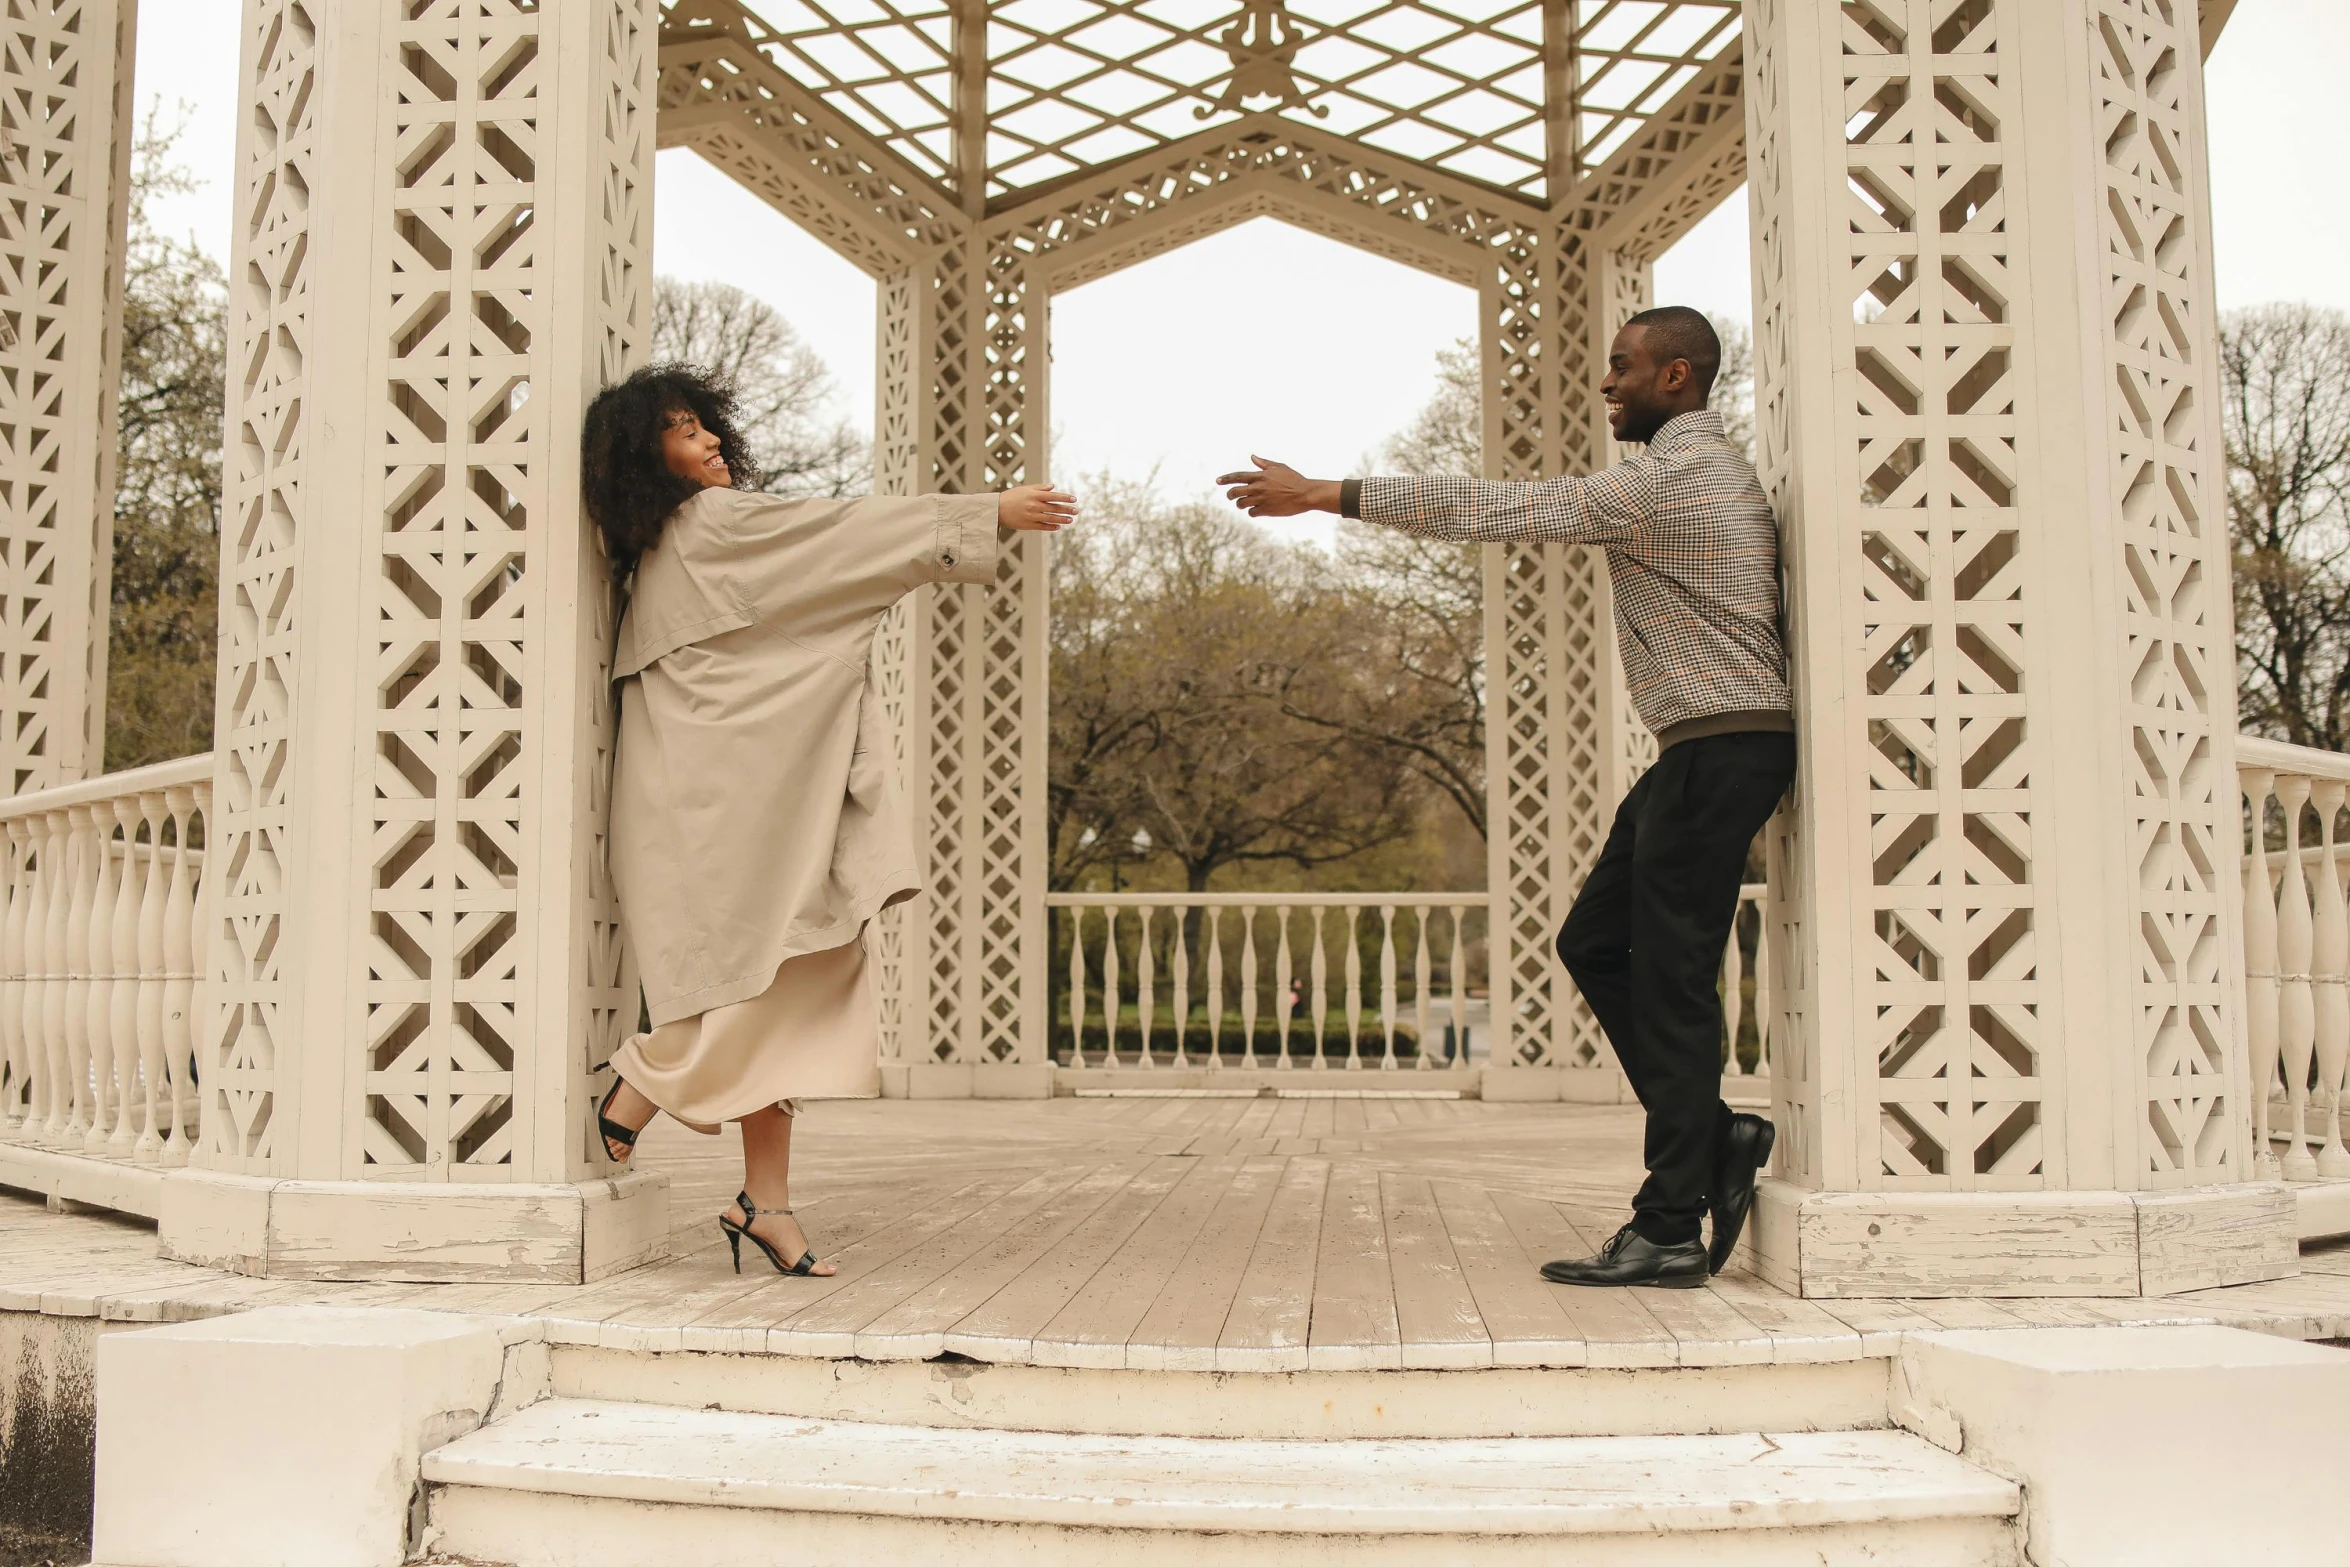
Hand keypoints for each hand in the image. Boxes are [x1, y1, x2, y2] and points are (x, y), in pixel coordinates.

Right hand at [998, 484, 1076, 530]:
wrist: (996, 509)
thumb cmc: (1011, 497)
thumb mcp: (1025, 489)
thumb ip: (1040, 488)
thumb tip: (1053, 487)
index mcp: (1034, 495)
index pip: (1054, 496)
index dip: (1065, 498)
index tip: (1074, 499)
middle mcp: (1034, 506)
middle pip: (1054, 508)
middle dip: (1067, 509)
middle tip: (1076, 511)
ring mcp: (1032, 516)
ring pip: (1051, 518)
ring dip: (1062, 520)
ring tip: (1070, 520)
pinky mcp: (1028, 525)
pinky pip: (1042, 527)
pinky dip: (1051, 527)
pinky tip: (1058, 527)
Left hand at [1217, 457, 1340, 518]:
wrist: (1306, 494)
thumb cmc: (1294, 479)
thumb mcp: (1280, 467)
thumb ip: (1264, 463)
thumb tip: (1252, 456)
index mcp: (1260, 476)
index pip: (1238, 476)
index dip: (1226, 479)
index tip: (1217, 481)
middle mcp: (1258, 487)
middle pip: (1235, 492)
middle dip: (1230, 494)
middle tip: (1231, 496)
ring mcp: (1262, 499)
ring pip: (1241, 503)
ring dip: (1240, 504)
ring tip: (1245, 503)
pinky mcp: (1266, 510)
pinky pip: (1251, 513)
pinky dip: (1252, 512)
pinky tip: (1256, 510)